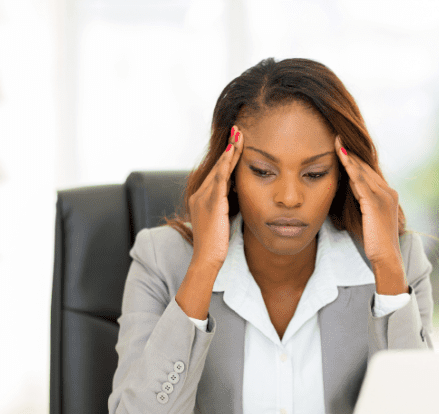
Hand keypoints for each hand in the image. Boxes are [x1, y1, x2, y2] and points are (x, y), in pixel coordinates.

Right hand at [188, 126, 242, 269]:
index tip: (236, 144)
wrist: (207, 258)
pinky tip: (234, 152)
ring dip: (230, 150)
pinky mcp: (212, 202)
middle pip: (217, 166)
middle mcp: (199, 194)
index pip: (217, 173)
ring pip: (219, 168)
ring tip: (239, 135)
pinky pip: (220, 177)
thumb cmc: (216, 245)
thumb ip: (225, 207)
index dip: (227, 158)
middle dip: (229, 148)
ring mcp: (203, 197)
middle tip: (238, 130)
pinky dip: (227, 163)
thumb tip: (235, 199)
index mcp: (200, 199)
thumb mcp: (220, 221)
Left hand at [335, 135, 401, 267]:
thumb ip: (363, 205)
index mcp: (388, 194)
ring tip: (337, 142)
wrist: (386, 257)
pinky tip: (341, 158)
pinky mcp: (375, 203)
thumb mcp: (369, 219)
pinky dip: (350, 168)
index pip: (368, 172)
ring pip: (362, 171)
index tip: (341, 148)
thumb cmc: (375, 243)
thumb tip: (350, 195)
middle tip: (336, 137)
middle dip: (350, 153)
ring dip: (349, 156)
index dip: (354, 160)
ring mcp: (383, 197)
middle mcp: (388, 192)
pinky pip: (360, 182)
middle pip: (365, 168)